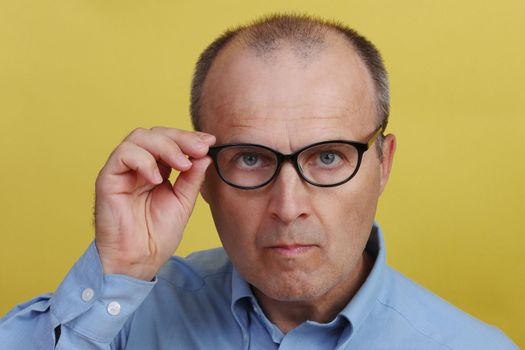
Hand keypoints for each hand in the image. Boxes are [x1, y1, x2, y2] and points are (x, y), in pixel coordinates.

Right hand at [94, 127, 214, 279]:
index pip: (170, 141)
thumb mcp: (183, 202)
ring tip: (182, 165)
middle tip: (199, 149)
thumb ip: (192, 178)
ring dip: (165, 146)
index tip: (210, 142)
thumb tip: (205, 155)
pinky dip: (143, 161)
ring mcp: (122, 171)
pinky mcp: (107, 179)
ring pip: (138, 137)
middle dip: (180, 138)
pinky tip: (157, 179)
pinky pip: (122, 155)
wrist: (139, 261)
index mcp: (156, 169)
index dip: (189, 138)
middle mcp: (138, 166)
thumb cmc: (157, 235)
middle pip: (155, 133)